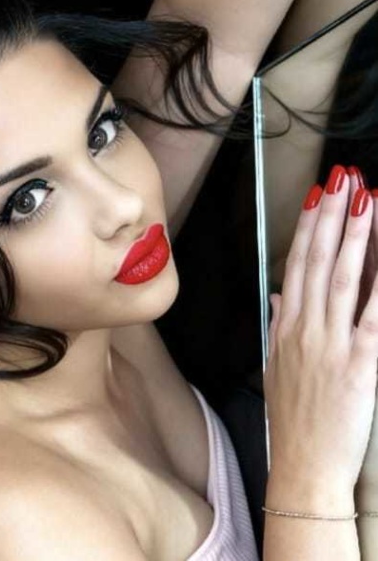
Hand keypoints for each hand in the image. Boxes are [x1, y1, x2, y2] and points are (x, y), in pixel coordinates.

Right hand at [265, 164, 377, 506]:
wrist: (304, 464)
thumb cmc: (293, 418)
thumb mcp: (275, 368)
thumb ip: (278, 327)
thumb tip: (279, 297)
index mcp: (286, 328)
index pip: (296, 266)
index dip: (308, 228)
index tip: (317, 198)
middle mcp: (305, 328)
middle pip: (318, 262)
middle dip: (332, 216)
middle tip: (344, 180)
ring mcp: (331, 345)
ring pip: (344, 279)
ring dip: (355, 235)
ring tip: (366, 199)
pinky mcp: (360, 365)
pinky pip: (374, 316)